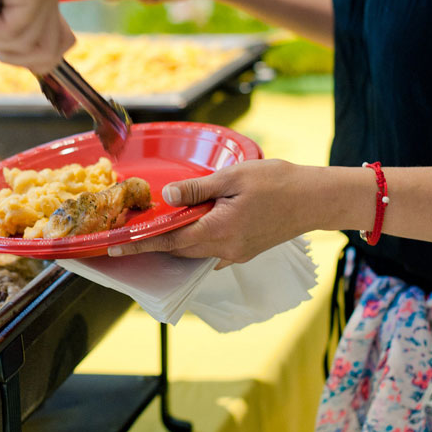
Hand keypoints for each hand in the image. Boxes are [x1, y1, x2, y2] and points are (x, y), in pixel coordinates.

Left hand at [108, 160, 318, 269]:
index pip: (169, 241)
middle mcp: (225, 249)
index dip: (140, 244)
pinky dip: (193, 245)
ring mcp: (235, 254)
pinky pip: (210, 253)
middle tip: (129, 235)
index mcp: (218, 230)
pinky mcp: (244, 252)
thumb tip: (167, 196)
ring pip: (194, 253)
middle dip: (152, 244)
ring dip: (173, 245)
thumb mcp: (233, 177)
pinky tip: (188, 231)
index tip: (116, 248)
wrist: (315, 199)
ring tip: (153, 232)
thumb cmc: (277, 182)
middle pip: (178, 250)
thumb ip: (197, 189)